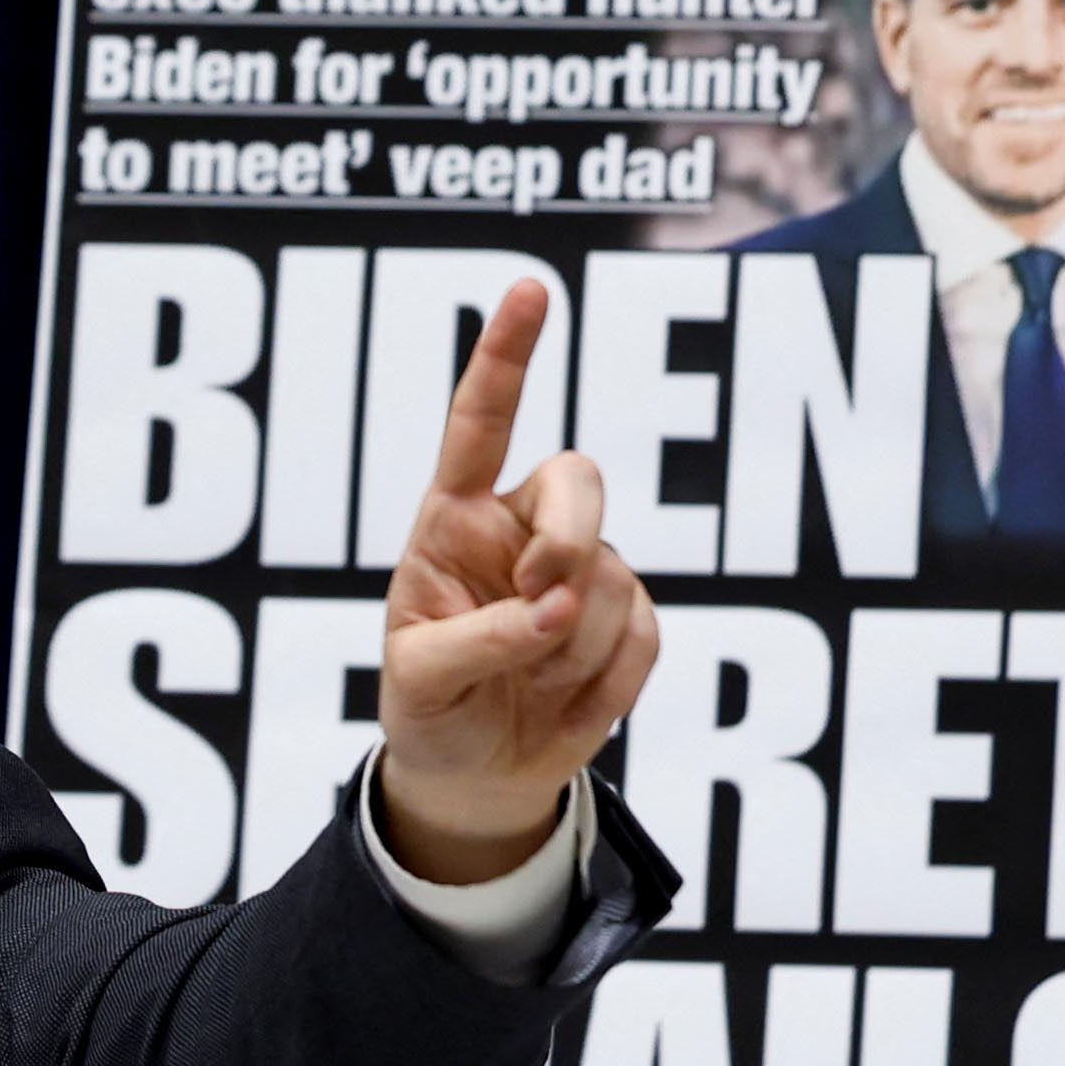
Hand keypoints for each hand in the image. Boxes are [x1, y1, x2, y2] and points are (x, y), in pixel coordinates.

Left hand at [376, 279, 658, 884]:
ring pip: (613, 577)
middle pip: (579, 479)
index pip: (480, 426)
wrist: (474, 777)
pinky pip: (645, 635)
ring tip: (526, 687)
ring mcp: (582, 573)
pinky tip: (566, 702)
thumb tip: (557, 607)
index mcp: (452, 520)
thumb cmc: (429, 710)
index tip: (530, 289)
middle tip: (541, 605)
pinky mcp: (627, 623)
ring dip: (572, 650)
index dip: (506, 358)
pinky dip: (607, 683)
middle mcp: (521, 530)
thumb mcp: (419, 681)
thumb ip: (479, 639)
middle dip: (571, 538)